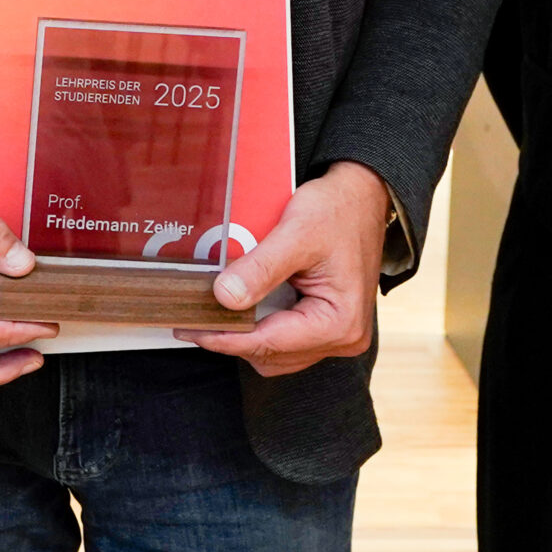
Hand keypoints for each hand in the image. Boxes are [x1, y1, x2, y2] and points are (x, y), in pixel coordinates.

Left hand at [180, 161, 389, 378]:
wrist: (362, 197)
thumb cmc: (337, 210)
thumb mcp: (296, 233)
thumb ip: (261, 268)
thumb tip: (224, 297)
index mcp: (340, 322)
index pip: (268, 343)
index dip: (224, 337)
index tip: (189, 327)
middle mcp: (344, 337)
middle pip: (271, 355)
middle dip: (233, 337)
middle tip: (194, 316)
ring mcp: (338, 335)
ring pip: (276, 353)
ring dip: (246, 333)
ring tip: (214, 310)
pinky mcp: (329, 326)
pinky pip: (286, 339)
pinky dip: (261, 325)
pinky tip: (242, 305)